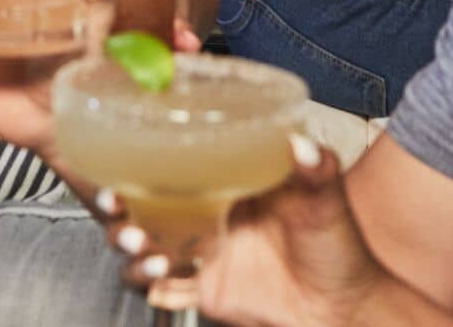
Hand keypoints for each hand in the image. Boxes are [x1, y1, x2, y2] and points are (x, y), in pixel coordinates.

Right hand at [111, 139, 440, 326]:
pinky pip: (161, 289)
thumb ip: (316, 170)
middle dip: (112, 203)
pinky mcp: (202, 289)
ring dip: (127, 245)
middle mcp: (202, 215)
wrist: (342, 308)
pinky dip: (151, 284)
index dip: (130, 155)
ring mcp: (199, 253)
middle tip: (112, 201)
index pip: (167, 161)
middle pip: (136, 204)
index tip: (110, 144)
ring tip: (142, 247)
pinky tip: (159, 279)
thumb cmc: (336, 246)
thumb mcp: (326, 199)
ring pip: (140, 246)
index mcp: (221, 181)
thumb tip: (302, 144)